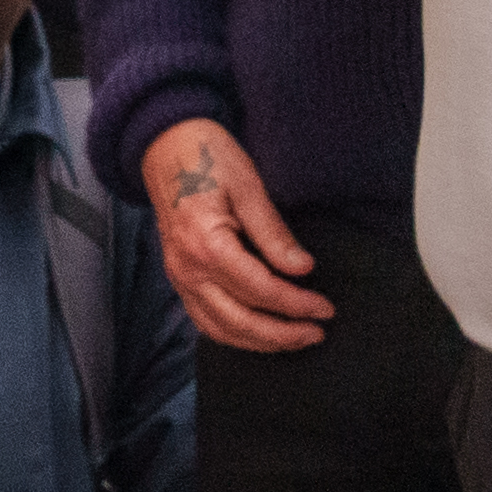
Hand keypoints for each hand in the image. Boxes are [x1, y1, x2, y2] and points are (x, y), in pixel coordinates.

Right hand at [145, 119, 328, 352]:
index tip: (325, 308)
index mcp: (206, 244)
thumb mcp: (248, 187)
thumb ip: (273, 233)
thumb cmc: (209, 159)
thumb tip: (302, 268)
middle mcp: (188, 269)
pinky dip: (234, 335)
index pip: (260, 289)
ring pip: (220, 329)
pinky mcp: (180, 280)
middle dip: (282, 334)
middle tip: (317, 333)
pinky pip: (205, 321)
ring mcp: (180, 278)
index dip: (296, 304)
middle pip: (240, 320)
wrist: (166, 149)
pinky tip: (259, 335)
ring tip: (294, 339)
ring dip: (259, 342)